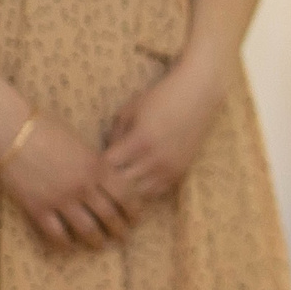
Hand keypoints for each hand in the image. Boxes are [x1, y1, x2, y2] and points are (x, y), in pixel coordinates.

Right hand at [0, 114, 136, 249]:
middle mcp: (83, 186)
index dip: (134, 212)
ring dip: (97, 241)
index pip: (126, 196)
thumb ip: (95, 164)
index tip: (135, 219)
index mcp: (97, 167)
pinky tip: (69, 247)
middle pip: (110, 217)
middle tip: (122, 237)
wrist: (12, 129)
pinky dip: (65, 244)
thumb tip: (106, 179)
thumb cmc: (47, 128)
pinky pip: (56, 233)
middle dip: (120, 231)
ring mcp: (61, 199)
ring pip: (87, 229)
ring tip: (100, 245)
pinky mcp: (38, 207)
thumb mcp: (81, 143)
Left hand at [103, 62, 228, 203]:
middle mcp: (155, 159)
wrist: (197, 95)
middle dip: (110, 180)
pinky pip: (157, 192)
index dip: (97, 165)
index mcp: (139, 141)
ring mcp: (169, 168)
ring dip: (127, 189)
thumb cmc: (160, 97)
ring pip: (139, 194)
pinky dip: (144, 190)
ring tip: (120, 181)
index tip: (93, 162)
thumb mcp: (129, 110)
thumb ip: (115, 134)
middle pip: (122, 184)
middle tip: (103, 175)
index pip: (108, 166)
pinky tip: (138, 180)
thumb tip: (107, 155)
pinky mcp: (180, 172)